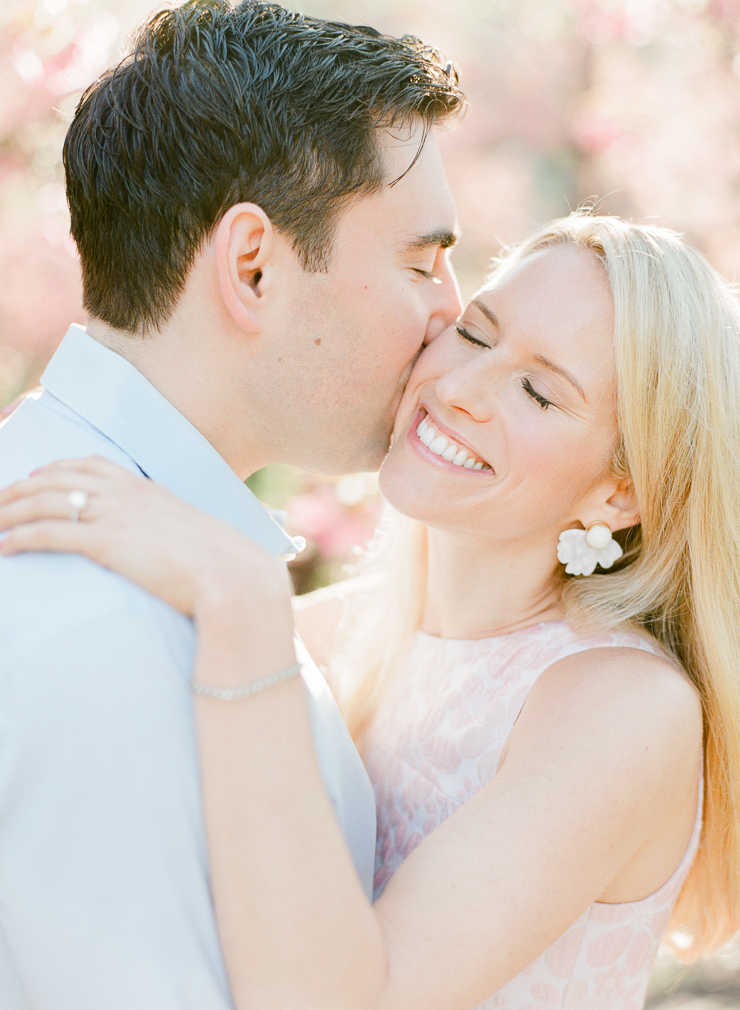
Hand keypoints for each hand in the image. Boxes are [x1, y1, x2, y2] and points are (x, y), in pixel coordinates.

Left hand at [0, 456, 291, 621]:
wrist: (231, 576)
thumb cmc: (221, 565)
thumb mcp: (195, 536)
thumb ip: (173, 532)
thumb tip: (170, 547)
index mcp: (146, 489)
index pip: (89, 465)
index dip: (55, 468)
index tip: (34, 475)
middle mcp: (125, 494)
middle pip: (56, 478)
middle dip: (19, 487)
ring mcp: (114, 515)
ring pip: (43, 502)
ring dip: (9, 510)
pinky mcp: (104, 542)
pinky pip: (47, 534)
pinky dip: (18, 537)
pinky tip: (2, 548)